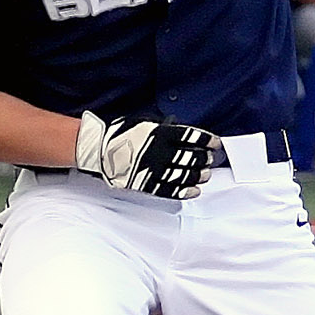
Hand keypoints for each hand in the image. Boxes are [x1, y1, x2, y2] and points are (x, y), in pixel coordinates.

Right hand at [75, 112, 218, 198]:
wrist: (98, 149)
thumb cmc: (122, 133)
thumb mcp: (145, 122)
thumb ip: (165, 128)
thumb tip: (185, 133)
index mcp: (159, 133)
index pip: (191, 136)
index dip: (207, 140)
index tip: (216, 144)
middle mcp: (158, 151)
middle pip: (190, 157)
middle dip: (204, 159)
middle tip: (210, 160)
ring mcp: (152, 169)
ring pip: (183, 175)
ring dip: (198, 176)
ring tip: (205, 175)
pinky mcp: (146, 183)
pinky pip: (170, 190)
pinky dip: (185, 191)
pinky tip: (194, 191)